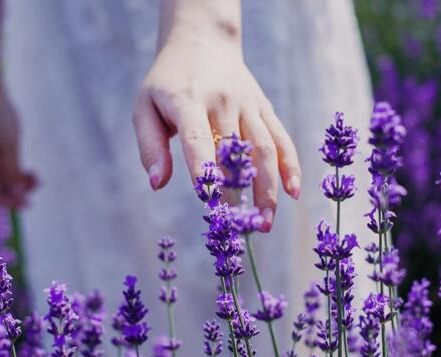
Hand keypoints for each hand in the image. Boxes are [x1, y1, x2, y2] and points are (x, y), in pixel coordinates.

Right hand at [0, 91, 35, 208]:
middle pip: (0, 190)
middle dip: (19, 192)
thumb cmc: (0, 117)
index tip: (29, 204)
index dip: (10, 202)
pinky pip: (5, 172)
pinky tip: (31, 172)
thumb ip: (12, 169)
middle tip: (38, 183)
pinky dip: (18, 174)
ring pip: (4, 181)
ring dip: (21, 184)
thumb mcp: (10, 144)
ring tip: (37, 178)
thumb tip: (16, 192)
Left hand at [133, 37, 300, 231]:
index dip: (205, 171)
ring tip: (265, 223)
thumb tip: (157, 183)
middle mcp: (222, 101)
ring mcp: (248, 104)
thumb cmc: (167, 83)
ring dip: (268, 188)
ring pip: (264, 149)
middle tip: (240, 229)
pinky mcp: (264, 107)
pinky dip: (290, 165)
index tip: (209, 203)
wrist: (202, 42)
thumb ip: (150, 146)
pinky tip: (294, 192)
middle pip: (236, 152)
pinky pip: (281, 138)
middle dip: (239, 193)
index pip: (198, 139)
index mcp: (187, 100)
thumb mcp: (145, 107)